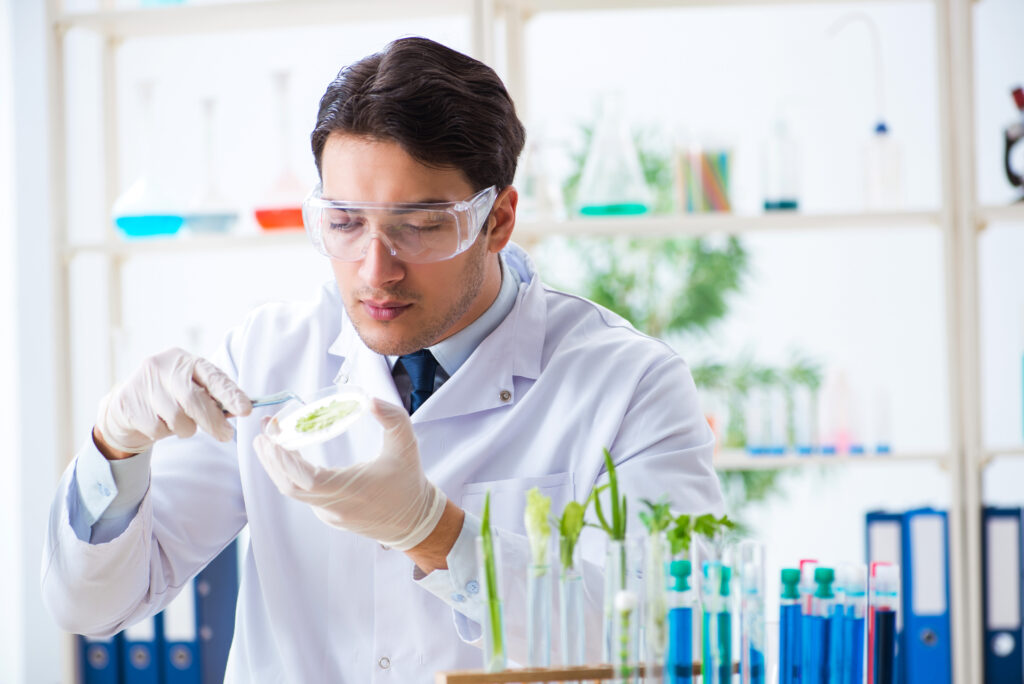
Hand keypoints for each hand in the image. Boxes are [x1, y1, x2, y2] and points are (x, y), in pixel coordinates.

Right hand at [95, 348, 251, 457]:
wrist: (127, 406)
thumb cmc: (171, 398)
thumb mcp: (192, 389)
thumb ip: (213, 398)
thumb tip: (239, 411)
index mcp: (186, 360)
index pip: (212, 376)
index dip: (230, 394)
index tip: (246, 410)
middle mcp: (163, 366)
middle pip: (194, 399)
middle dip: (213, 421)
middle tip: (225, 435)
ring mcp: (143, 383)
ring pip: (177, 418)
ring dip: (186, 429)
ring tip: (180, 424)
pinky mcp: (128, 402)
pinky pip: (157, 429)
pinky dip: (164, 434)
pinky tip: (158, 423)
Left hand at [253, 398, 446, 550]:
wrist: (415, 521)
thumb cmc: (409, 481)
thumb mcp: (406, 444)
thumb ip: (391, 417)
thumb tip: (368, 399)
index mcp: (351, 489)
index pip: (306, 480)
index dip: (286, 460)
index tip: (273, 438)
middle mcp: (335, 506)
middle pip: (290, 486)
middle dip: (272, 458)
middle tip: (264, 431)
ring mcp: (329, 514)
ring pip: (293, 491)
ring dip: (277, 466)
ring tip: (268, 440)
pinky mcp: (329, 516)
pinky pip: (302, 495)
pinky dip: (290, 474)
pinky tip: (288, 455)